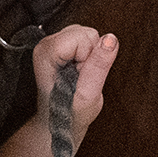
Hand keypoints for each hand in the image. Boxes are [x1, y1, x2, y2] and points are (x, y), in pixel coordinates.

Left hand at [32, 25, 118, 149]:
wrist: (61, 124)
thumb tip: (111, 39)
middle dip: (91, 55)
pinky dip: (89, 56)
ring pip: (88, 35)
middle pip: (86, 33)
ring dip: (91, 56)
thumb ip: (99, 65)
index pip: (83, 37)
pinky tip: (80, 71)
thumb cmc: (69, 113)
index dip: (91, 57)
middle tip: (82, 77)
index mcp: (46, 53)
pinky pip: (87, 40)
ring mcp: (53, 43)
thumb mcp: (88, 94)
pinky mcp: (61, 45)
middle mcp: (46, 44)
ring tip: (80, 76)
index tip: (82, 76)